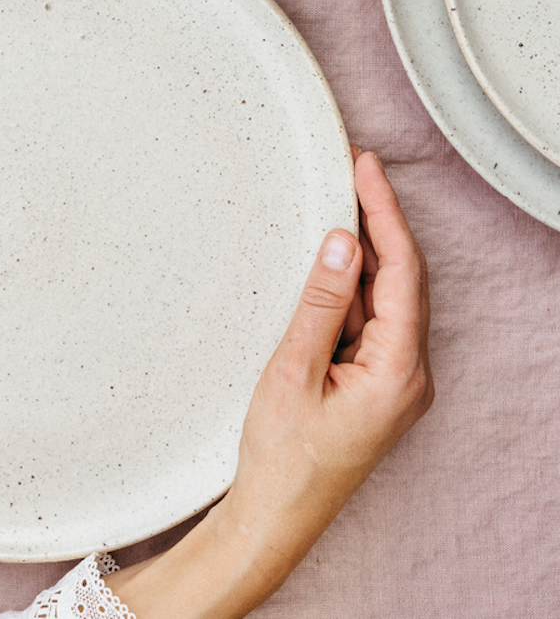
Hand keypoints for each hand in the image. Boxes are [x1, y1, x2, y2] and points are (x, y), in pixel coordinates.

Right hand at [108, 149, 432, 618]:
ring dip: (363, 252)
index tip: (366, 166)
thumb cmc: (282, 456)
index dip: (384, 211)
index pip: (402, 271)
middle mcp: (409, 374)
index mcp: (398, 372)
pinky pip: (371, 321)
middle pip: (403, 279)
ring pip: (387, 298)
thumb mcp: (293, 370)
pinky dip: (352, 287)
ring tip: (337, 199)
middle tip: (353, 168)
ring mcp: (394, 381)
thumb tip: (342, 241)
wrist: (274, 517)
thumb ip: (322, 303)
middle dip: (379, 221)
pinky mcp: (374, 384)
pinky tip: (329, 261)